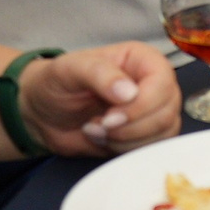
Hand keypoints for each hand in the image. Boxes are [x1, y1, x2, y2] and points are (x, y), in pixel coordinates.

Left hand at [19, 42, 179, 155]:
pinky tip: (103, 140)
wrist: (42, 113)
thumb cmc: (57, 83)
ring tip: (97, 130)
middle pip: (168, 111)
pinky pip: (153, 147)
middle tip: (99, 125)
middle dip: (131, 127)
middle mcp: (154, 83)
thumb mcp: (70, 69)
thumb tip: (130, 93)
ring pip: (164, 132)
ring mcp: (152, 110)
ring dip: (127, 140)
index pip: (163, 83)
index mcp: (142, 60)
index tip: (109, 117)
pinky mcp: (144, 135)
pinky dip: (126, 149)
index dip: (141, 105)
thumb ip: (100, 74)